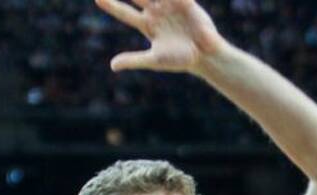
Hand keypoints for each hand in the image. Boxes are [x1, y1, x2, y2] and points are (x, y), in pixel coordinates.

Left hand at [94, 0, 223, 73]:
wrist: (205, 56)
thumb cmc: (181, 60)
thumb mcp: (155, 59)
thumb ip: (134, 60)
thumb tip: (112, 66)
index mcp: (147, 25)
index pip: (124, 12)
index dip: (110, 5)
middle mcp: (155, 12)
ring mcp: (169, 5)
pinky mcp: (184, 1)